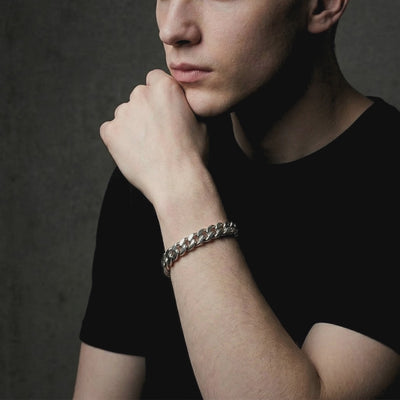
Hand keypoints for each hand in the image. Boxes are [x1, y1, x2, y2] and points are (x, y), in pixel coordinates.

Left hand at [100, 69, 208, 205]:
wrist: (176, 181)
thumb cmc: (192, 155)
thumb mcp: (201, 123)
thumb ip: (185, 106)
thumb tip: (181, 106)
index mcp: (165, 88)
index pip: (155, 79)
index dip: (159, 95)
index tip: (162, 110)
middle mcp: (141, 95)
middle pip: (139, 96)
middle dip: (145, 110)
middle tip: (156, 132)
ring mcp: (123, 113)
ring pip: (125, 114)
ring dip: (132, 125)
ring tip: (147, 147)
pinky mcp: (110, 132)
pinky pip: (110, 130)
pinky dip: (118, 139)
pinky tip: (134, 152)